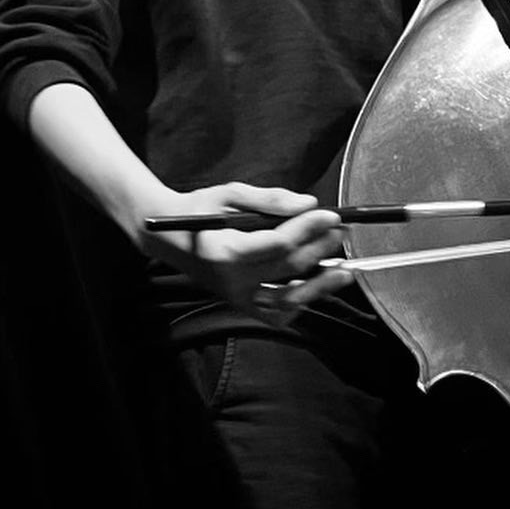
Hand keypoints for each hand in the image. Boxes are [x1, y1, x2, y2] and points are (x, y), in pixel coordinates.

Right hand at [137, 183, 351, 318]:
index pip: (279, 243)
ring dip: (319, 285)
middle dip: (320, 248)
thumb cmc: (198, 211)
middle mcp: (231, 280)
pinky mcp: (239, 304)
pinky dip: (297, 306)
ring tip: (343, 270)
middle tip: (340, 231)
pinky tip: (315, 290)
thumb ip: (269, 199)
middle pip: (288, 268)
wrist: (165, 237)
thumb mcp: (229, 194)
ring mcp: (235, 296)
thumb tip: (308, 203)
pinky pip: (274, 314)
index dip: (308, 229)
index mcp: (225, 251)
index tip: (330, 215)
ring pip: (287, 298)